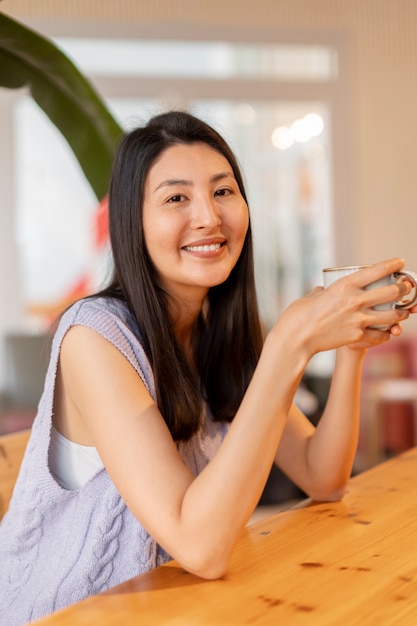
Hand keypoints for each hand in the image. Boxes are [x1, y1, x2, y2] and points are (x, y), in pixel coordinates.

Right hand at [275, 258, 410, 356]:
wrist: (296, 338)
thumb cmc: (299, 315)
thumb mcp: (312, 295)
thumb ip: (322, 291)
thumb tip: (323, 290)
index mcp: (345, 285)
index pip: (378, 270)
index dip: (394, 264)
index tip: (400, 263)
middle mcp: (356, 300)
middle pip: (393, 291)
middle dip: (404, 289)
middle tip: (406, 288)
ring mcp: (359, 319)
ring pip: (393, 315)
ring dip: (400, 313)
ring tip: (402, 312)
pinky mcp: (357, 336)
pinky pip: (381, 334)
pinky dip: (386, 333)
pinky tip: (386, 331)